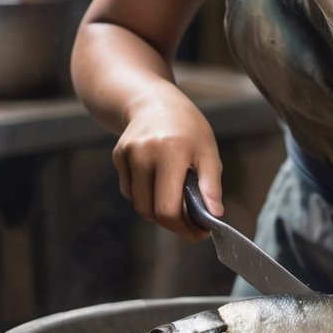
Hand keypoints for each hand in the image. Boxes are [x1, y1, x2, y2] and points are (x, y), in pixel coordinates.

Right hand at [111, 83, 223, 238]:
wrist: (155, 101)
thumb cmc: (187, 127)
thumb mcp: (208, 150)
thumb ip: (211, 184)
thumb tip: (214, 216)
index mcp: (171, 151)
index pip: (168, 208)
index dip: (183, 227)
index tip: (199, 232)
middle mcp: (144, 153)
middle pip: (151, 211)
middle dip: (172, 223)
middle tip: (191, 223)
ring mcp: (127, 154)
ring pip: (138, 205)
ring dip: (157, 210)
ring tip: (177, 198)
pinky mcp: (117, 156)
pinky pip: (129, 191)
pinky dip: (145, 195)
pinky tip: (158, 180)